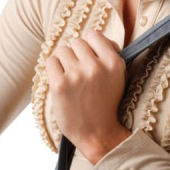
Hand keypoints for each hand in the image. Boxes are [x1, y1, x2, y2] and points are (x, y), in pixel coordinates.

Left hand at [44, 30, 130, 163]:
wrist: (98, 135)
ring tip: (71, 81)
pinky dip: (53, 70)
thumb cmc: (106, 107)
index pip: (94, 35)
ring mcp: (77, 75)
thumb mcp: (118, 79)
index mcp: (113, 63)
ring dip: (64, 63)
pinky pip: (51, 62)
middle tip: (79, 75)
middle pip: (76, 42)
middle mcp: (96, 66)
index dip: (90, 46)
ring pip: (62, 51)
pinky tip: (62, 84)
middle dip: (76, 56)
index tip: (90, 60)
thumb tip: (97, 39)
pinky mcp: (60, 84)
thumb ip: (110, 57)